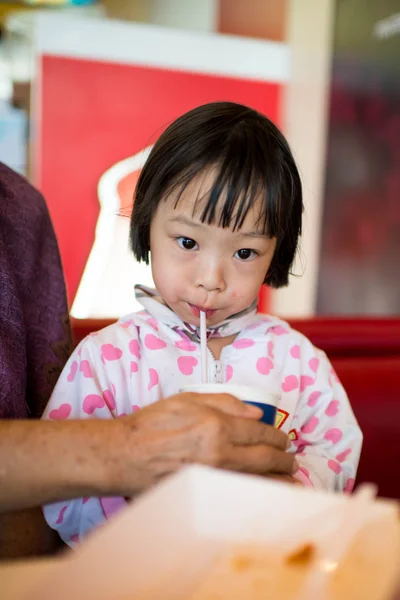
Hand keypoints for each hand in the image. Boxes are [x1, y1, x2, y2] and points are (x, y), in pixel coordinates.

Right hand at [105, 392, 296, 495]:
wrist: (124, 455)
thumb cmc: (151, 423)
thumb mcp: (187, 399)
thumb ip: (224, 402)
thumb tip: (255, 411)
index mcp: (216, 426)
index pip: (259, 431)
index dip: (276, 436)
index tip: (283, 440)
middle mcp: (219, 454)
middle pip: (265, 460)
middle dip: (284, 461)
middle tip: (292, 461)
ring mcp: (213, 478)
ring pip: (257, 482)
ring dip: (279, 482)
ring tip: (291, 482)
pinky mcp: (204, 494)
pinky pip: (239, 495)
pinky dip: (257, 495)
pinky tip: (266, 496)